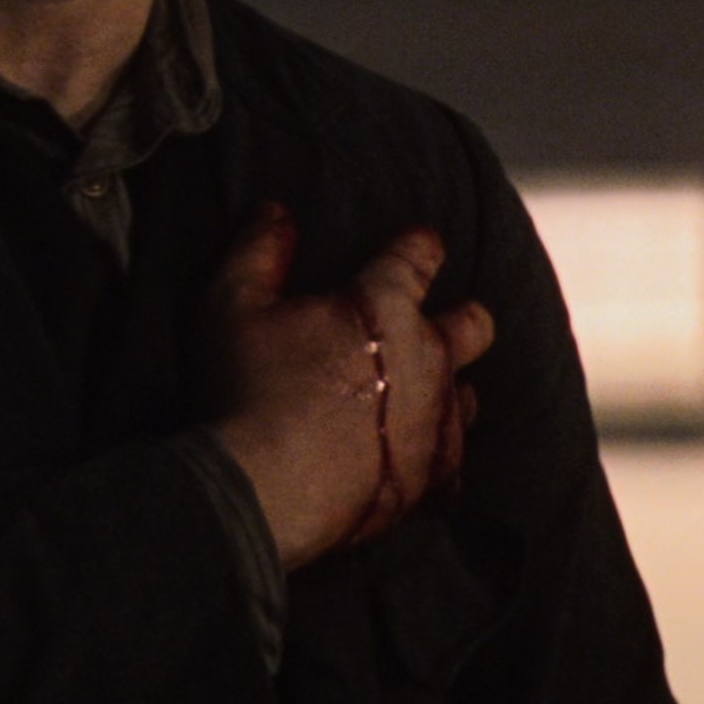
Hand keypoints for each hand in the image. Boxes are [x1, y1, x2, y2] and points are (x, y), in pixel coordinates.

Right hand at [208, 207, 495, 570]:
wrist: (265, 492)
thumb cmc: (248, 390)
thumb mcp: (230, 307)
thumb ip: (257, 251)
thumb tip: (276, 212)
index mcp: (386, 306)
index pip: (418, 257)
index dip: (419, 246)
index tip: (418, 244)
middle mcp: (428, 359)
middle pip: (473, 326)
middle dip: (462, 318)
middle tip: (438, 323)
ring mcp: (434, 424)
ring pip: (467, 398)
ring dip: (449, 391)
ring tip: (421, 396)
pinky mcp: (428, 481)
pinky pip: (450, 470)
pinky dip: (435, 461)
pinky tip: (416, 464)